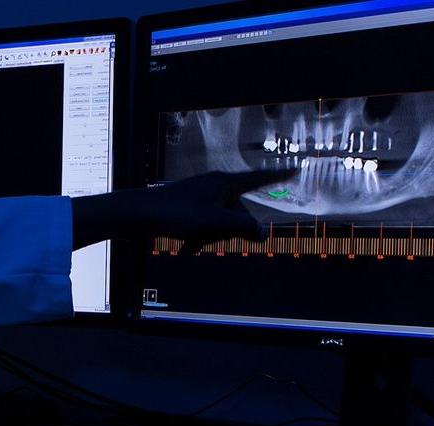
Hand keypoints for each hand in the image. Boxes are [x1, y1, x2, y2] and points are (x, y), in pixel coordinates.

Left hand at [70, 170, 296, 249]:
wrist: (137, 214)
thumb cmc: (176, 215)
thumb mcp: (214, 223)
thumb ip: (242, 226)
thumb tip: (264, 232)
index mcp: (224, 182)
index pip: (258, 178)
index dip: (278, 176)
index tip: (296, 169)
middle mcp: (215, 185)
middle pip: (239, 210)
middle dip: (228, 230)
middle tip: (208, 238)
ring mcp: (201, 195)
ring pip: (221, 221)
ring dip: (211, 237)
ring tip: (191, 245)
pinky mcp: (189, 206)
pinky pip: (205, 224)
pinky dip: (199, 237)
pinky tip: (186, 249)